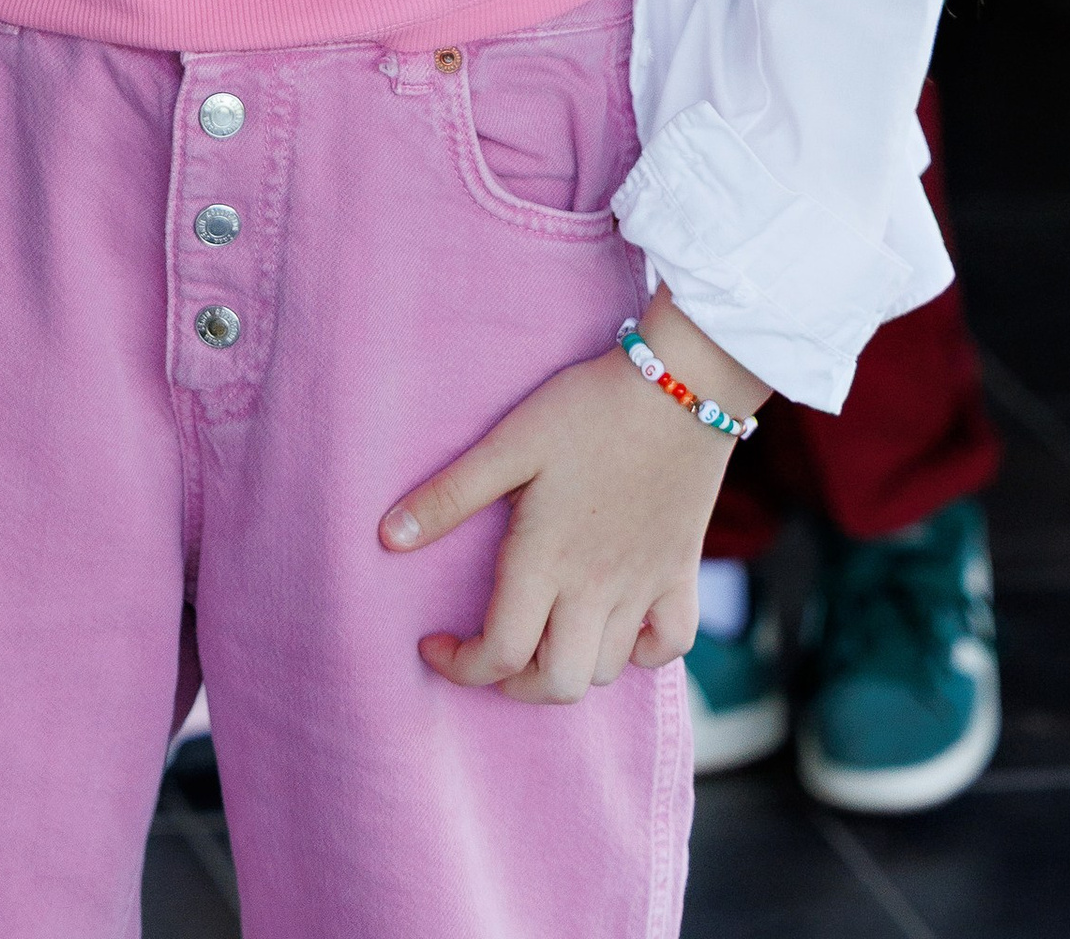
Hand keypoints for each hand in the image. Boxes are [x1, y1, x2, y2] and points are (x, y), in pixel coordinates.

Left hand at [380, 299, 766, 701]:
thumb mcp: (508, 443)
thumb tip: (387, 538)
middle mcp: (597, 588)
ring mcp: (644, 585)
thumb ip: (450, 496)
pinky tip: (618, 627)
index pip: (500, 653)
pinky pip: (670, 645)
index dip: (460, 666)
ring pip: (609, 670)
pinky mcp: (682, 572)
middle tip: (491, 651)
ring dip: (570, 666)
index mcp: (546, 560)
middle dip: (514, 684)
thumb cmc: (586, 409)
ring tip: (543, 631)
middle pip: (558, 683)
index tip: (434, 644)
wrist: (680, 384)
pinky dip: (642, 652)